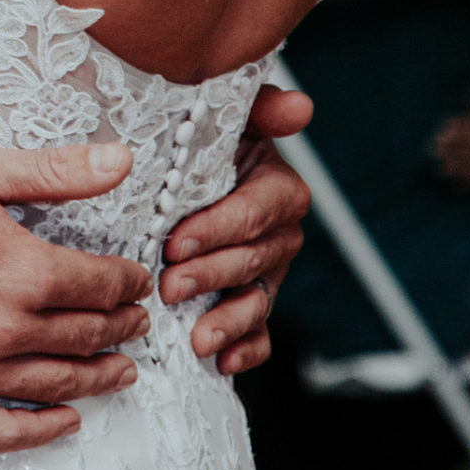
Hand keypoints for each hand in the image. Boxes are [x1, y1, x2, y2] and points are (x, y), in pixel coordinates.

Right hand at [0, 140, 150, 453]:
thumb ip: (55, 171)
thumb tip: (123, 160)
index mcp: (19, 269)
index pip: (99, 286)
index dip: (127, 284)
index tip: (137, 282)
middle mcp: (2, 329)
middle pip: (85, 337)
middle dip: (120, 328)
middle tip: (136, 324)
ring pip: (55, 385)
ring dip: (98, 378)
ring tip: (121, 371)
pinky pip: (2, 432)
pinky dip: (43, 431)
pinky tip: (67, 421)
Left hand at [159, 83, 311, 374]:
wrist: (181, 173)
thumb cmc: (201, 142)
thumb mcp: (225, 117)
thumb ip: (260, 108)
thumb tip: (302, 106)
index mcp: (276, 186)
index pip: (253, 211)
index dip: (217, 228)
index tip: (176, 240)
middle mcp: (280, 232)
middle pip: (251, 259)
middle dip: (210, 274)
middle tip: (168, 285)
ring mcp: (269, 272)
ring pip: (257, 300)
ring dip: (228, 321)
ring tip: (197, 338)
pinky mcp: (255, 302)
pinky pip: (261, 335)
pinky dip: (244, 350)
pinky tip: (222, 363)